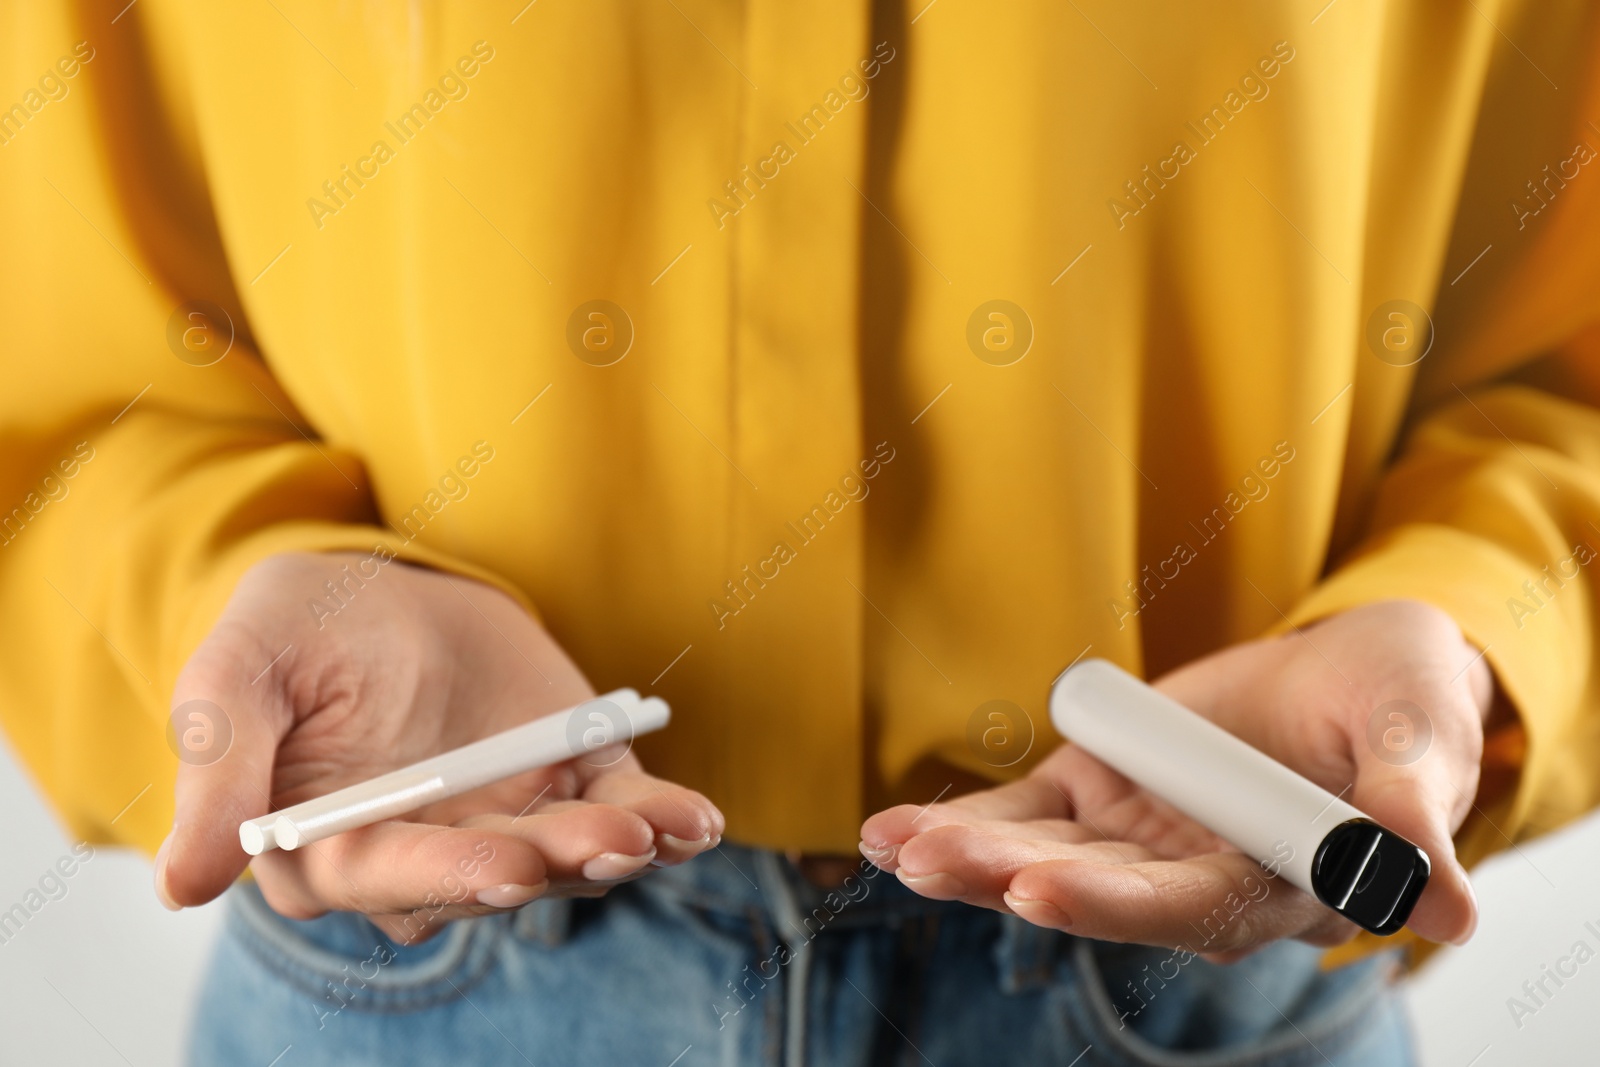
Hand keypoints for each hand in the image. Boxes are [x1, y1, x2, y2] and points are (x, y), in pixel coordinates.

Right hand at [156, 552, 722, 942]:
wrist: (380, 588)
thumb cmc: (294, 631)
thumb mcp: (241, 668)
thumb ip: (216, 764)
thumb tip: (183, 884)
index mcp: (335, 845)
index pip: (393, 874)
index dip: (452, 873)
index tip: (511, 865)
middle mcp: (427, 850)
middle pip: (494, 872)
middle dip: (552, 861)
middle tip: (609, 842)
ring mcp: (504, 818)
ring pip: (564, 851)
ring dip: (616, 846)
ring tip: (663, 829)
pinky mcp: (567, 780)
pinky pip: (620, 807)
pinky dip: (662, 817)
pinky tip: (697, 821)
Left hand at [861, 600, 1492, 954]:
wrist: (1357, 672)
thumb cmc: (1403, 708)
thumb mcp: (1419, 739)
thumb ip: (1413, 810)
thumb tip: (1443, 900)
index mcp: (1277, 883)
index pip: (1191, 906)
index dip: (1117, 903)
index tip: (1040, 891)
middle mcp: (1196, 875)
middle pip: (1096, 887)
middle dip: (1011, 877)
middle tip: (931, 864)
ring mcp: (1140, 835)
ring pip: (1044, 852)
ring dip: (968, 853)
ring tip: (895, 846)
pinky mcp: (1101, 789)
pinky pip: (1023, 810)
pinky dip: (963, 818)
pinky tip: (891, 831)